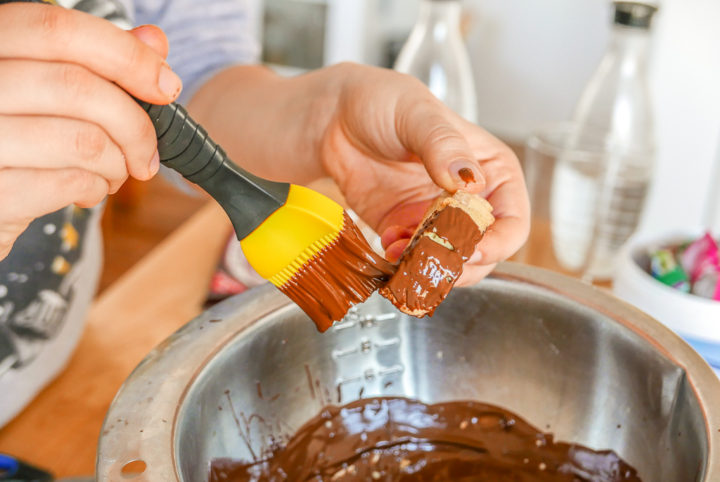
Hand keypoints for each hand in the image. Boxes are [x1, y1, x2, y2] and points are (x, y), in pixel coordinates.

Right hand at [0, 4, 181, 259]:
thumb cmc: (19, 141)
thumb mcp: (51, 92)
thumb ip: (100, 62)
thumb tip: (155, 40)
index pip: (60, 30)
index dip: (126, 56)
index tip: (166, 87)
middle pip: (77, 87)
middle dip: (134, 125)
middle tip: (147, 153)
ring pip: (82, 141)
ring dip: (118, 164)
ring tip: (115, 173)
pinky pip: (67, 184)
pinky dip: (96, 189)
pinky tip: (89, 191)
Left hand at [319, 64, 529, 284]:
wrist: (335, 118)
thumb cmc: (384, 102)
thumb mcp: (417, 114)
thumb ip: (443, 145)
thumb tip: (467, 180)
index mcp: (490, 170)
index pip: (512, 221)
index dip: (498, 242)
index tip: (473, 249)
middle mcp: (469, 201)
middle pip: (484, 252)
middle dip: (462, 263)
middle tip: (433, 258)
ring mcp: (436, 220)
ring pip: (450, 263)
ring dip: (431, 267)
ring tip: (404, 253)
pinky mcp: (404, 232)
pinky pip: (413, 261)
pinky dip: (403, 264)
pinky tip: (387, 246)